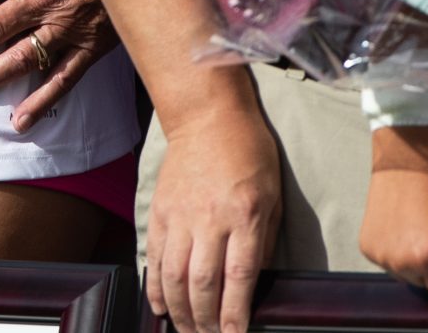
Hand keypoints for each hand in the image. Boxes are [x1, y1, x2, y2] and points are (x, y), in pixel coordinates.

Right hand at [145, 104, 280, 332]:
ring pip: (175, 276)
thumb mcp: (272, 196)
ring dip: (180, 311)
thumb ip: (263, 240)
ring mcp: (180, 215)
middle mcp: (210, 217)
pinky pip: (155, 257)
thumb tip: (252, 282)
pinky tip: (161, 307)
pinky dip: (156, 287)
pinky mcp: (160, 211)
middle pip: (203, 283)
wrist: (208, 117)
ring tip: (187, 331)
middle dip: (205, 321)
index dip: (235, 313)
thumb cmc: (249, 153)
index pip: (239, 275)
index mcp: (244, 214)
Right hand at [360, 124, 427, 298]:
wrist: (410, 156)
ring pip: (406, 274)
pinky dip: (395, 250)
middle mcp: (401, 262)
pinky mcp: (366, 245)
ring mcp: (380, 254)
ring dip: (414, 260)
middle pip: (426, 284)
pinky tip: (402, 225)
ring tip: (419, 227)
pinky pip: (387, 261)